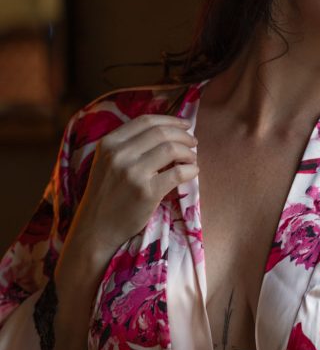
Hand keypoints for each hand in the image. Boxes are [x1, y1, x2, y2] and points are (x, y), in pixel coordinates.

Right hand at [63, 114, 198, 269]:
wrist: (96, 229)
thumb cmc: (106, 196)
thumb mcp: (107, 163)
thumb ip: (129, 146)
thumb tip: (166, 131)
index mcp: (109, 143)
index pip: (146, 121)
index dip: (170, 120)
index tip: (184, 124)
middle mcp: (119, 154)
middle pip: (161, 133)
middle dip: (183, 135)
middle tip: (193, 142)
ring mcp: (133, 173)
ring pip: (172, 149)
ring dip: (188, 152)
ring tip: (192, 159)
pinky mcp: (147, 192)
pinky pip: (178, 172)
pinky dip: (191, 170)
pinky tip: (193, 172)